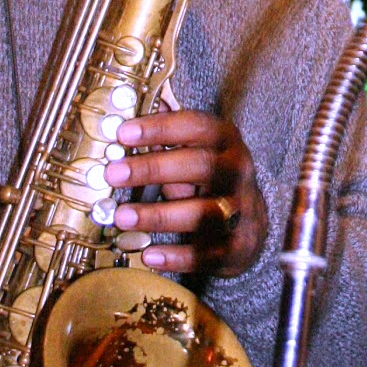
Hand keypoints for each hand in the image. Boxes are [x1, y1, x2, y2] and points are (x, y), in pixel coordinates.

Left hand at [105, 109, 267, 276]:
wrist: (253, 224)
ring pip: (202, 212)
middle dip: (154, 168)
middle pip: (199, 165)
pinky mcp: (236, 246)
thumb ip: (172, 134)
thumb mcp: (200, 151)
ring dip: (158, 215)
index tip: (123, 132)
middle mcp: (237, 171)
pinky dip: (176, 256)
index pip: (196, 127)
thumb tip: (139, 110)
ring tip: (121, 217)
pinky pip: (205, 254)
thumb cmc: (214, 180)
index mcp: (226, 142)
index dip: (160, 128)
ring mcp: (240, 209)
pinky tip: (149, 255)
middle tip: (113, 173)